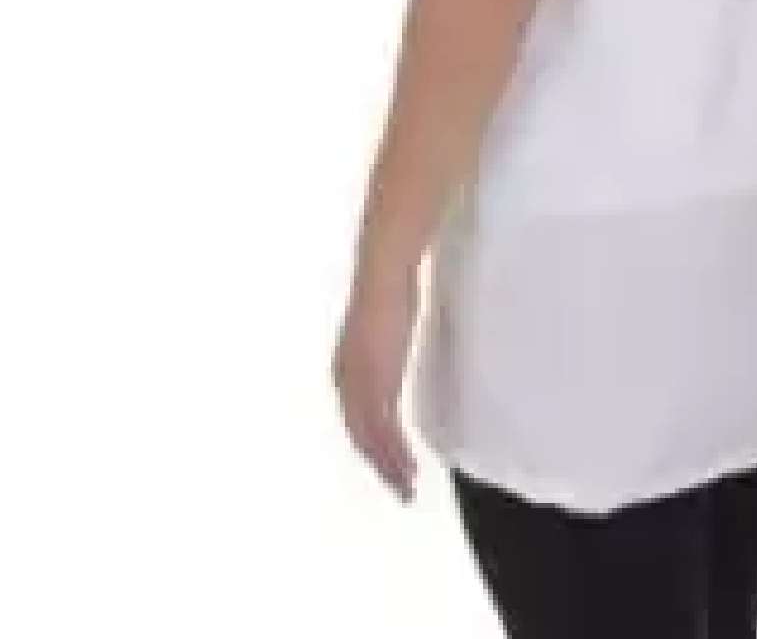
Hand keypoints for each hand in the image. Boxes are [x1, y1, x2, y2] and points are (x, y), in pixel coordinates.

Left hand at [332, 258, 419, 501]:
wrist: (385, 270)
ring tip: (406, 486)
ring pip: (370, 436)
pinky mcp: (378, 378)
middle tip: (399, 488)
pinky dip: (394, 450)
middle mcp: (347, 378)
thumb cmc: (389, 288)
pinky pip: (384, 426)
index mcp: (347, 367)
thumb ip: (385, 342)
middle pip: (359, 433)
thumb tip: (394, 343)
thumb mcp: (384, 323)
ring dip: (387, 464)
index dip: (370, 443)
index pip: (355, 416)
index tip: (388, 463)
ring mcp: (361, 380)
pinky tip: (407, 465)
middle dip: (378, 463)